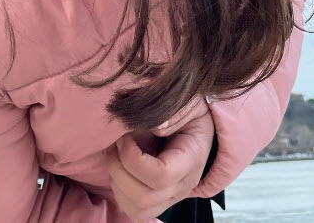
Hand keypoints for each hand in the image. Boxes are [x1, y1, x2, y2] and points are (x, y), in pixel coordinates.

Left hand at [106, 95, 214, 220]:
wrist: (197, 124)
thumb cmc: (190, 111)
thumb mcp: (188, 103)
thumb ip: (174, 113)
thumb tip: (155, 127)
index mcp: (191, 159)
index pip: (161, 176)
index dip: (133, 159)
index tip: (124, 136)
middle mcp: (183, 185)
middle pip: (145, 198)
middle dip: (119, 170)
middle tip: (116, 143)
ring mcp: (171, 196)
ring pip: (138, 209)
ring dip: (117, 183)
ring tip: (116, 155)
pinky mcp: (158, 200)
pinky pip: (134, 210)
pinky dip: (119, 191)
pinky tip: (120, 166)